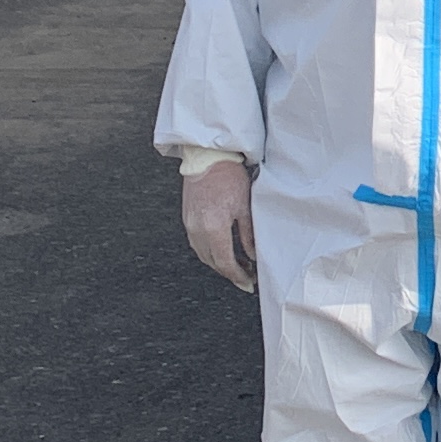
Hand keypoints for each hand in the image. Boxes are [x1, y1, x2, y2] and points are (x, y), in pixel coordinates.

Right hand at [181, 160, 258, 293]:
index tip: (248, 283)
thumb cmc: (228, 177)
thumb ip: (248, 234)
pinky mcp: (187, 220)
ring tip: (238, 264)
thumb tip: (253, 255)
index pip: (225, 263)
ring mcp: (189, 226)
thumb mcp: (245, 207)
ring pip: (204, 256)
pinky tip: (222, 249)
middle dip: (230, 273)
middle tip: (247, 276)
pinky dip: (210, 252)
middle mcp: (198, 230)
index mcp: (214, 228)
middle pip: (213, 263)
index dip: (238, 276)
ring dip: (219, 263)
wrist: (207, 158)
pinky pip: (197, 245)